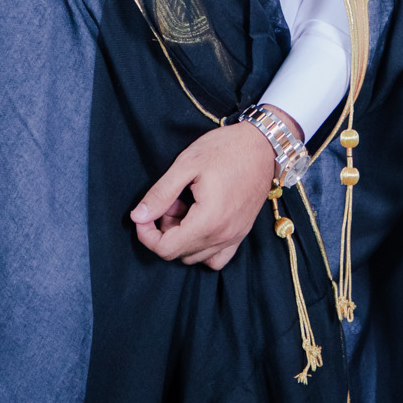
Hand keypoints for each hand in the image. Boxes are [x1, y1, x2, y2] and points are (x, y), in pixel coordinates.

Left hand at [131, 114, 293, 269]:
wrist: (264, 144)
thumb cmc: (226, 149)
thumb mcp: (187, 164)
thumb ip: (161, 193)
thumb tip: (138, 216)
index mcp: (208, 220)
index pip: (166, 249)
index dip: (147, 235)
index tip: (144, 215)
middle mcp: (224, 235)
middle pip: (179, 253)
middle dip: (165, 231)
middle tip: (170, 202)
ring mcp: (235, 237)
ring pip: (196, 257)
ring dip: (182, 238)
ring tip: (185, 208)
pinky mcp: (242, 233)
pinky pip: (217, 258)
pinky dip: (203, 248)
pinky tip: (200, 223)